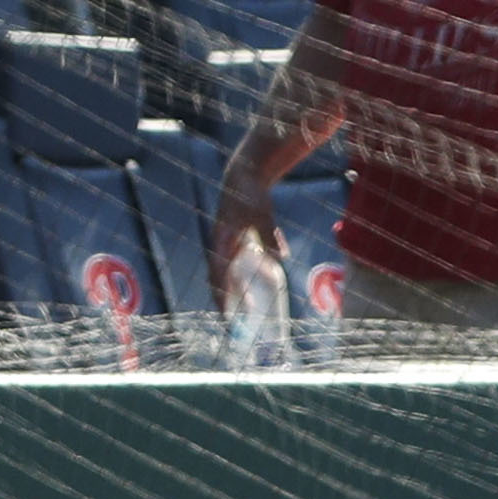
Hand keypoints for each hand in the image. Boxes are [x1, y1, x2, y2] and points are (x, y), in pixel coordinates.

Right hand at [210, 158, 280, 300]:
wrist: (242, 177)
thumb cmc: (250, 195)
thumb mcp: (261, 213)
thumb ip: (269, 235)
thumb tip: (280, 256)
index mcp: (222, 240)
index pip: (219, 273)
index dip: (223, 294)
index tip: (228, 312)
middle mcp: (220, 245)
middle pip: (217, 278)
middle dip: (224, 300)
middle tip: (235, 321)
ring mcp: (225, 244)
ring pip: (224, 275)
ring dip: (233, 293)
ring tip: (246, 310)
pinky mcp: (233, 242)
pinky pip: (234, 267)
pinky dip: (241, 281)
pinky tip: (259, 287)